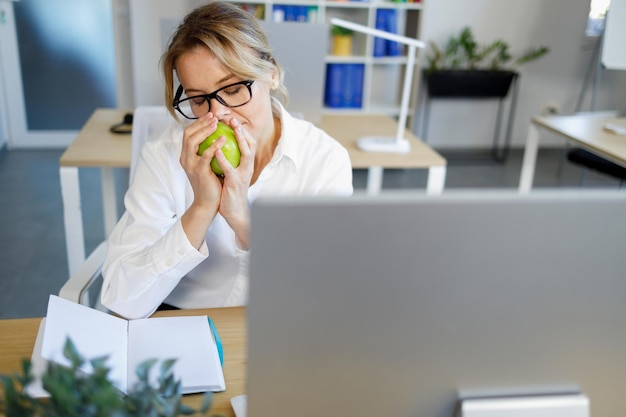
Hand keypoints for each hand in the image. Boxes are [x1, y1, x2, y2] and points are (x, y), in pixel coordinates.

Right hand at [179, 113, 222, 246]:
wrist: (208, 203)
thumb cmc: (212, 183)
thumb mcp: (209, 165)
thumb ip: (210, 152)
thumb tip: (220, 136)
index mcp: (187, 156)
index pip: (188, 134)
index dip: (198, 123)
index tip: (211, 116)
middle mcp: (185, 159)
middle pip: (187, 134)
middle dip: (200, 122)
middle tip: (214, 116)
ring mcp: (190, 165)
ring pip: (193, 141)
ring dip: (205, 130)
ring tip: (217, 123)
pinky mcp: (199, 171)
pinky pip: (206, 155)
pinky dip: (214, 145)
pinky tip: (223, 139)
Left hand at [215, 118, 256, 247]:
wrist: (233, 211)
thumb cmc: (229, 190)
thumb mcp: (231, 171)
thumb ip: (229, 159)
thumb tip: (219, 144)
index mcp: (246, 163)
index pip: (248, 142)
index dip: (242, 129)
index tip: (232, 118)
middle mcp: (248, 167)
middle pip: (250, 144)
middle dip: (243, 130)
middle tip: (232, 118)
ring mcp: (244, 174)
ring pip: (246, 153)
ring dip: (240, 139)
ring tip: (230, 128)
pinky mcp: (236, 183)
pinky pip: (230, 169)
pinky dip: (224, 158)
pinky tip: (215, 150)